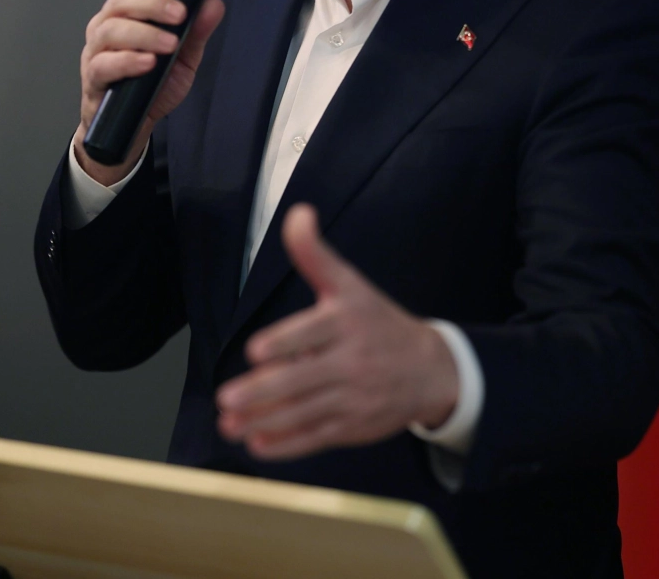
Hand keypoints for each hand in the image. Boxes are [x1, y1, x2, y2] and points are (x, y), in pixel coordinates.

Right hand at [74, 0, 225, 183]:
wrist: (130, 126)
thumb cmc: (152, 83)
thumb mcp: (183, 57)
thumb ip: (197, 31)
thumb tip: (214, 4)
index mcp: (129, 12)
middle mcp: (108, 24)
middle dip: (153, 3)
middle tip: (180, 15)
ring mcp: (97, 50)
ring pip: (111, 29)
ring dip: (144, 33)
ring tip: (170, 44)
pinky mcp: (93, 77)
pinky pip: (104, 64)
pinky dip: (127, 61)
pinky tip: (148, 63)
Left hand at [216, 205, 458, 460]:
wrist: (431, 370)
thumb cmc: (379, 322)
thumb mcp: (351, 283)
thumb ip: (315, 253)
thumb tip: (297, 213)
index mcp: (347, 322)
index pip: (312, 333)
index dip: (285, 342)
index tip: (256, 351)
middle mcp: (351, 361)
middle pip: (303, 379)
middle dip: (263, 391)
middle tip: (227, 397)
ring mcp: (352, 398)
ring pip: (304, 412)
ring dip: (264, 421)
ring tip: (229, 424)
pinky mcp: (351, 427)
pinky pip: (316, 438)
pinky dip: (287, 445)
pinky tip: (258, 445)